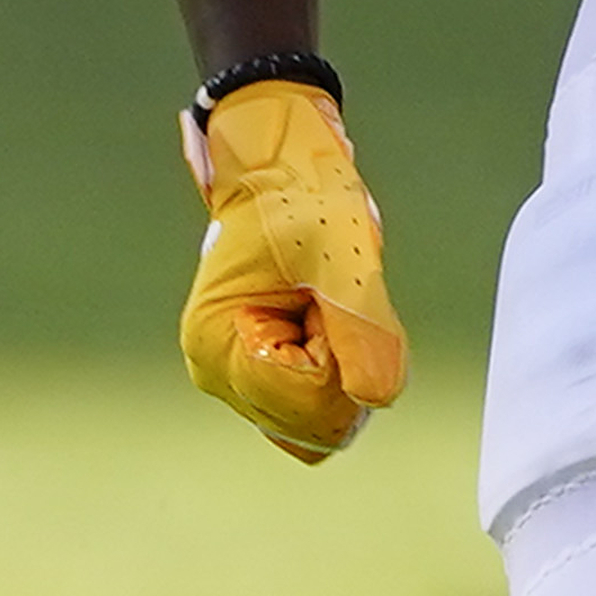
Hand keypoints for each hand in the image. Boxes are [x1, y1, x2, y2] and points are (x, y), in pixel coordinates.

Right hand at [179, 83, 408, 462]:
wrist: (282, 173)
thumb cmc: (301, 202)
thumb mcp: (343, 258)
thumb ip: (363, 329)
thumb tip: (376, 397)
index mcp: (219, 346)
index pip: (309, 400)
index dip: (344, 354)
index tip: (326, 297)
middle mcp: (219, 375)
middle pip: (316, 421)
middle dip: (344, 364)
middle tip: (327, 300)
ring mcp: (239, 382)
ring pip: (323, 420)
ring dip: (343, 367)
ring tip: (321, 307)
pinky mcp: (263, 380)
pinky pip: (319, 411)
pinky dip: (339, 376)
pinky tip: (326, 327)